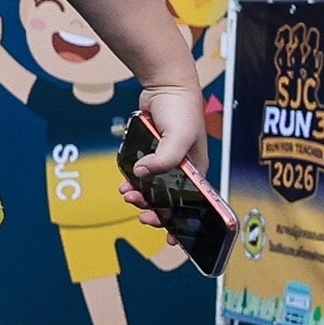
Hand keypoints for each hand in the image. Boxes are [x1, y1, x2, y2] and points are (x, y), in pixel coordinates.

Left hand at [118, 80, 210, 229]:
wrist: (165, 84)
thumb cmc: (181, 109)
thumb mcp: (179, 137)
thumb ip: (164, 159)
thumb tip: (141, 175)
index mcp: (198, 171)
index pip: (194, 206)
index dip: (184, 224)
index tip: (171, 239)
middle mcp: (183, 169)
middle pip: (169, 201)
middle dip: (155, 211)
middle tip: (141, 213)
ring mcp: (165, 161)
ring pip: (152, 189)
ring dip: (141, 196)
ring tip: (128, 194)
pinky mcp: (150, 153)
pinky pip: (140, 174)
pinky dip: (133, 180)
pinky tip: (125, 181)